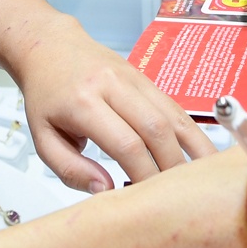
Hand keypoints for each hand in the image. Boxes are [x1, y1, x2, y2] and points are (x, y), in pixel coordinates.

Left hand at [15, 27, 216, 191]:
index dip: (143, 174)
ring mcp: (135, 78)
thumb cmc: (46, 96)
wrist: (52, 47)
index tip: (148, 200)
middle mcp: (113, 85)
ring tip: (201, 181)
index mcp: (83, 102)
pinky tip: (203, 156)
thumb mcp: (43, 138)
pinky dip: (193, 134)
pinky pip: (176, 108)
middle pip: (156, 130)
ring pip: (172, 116)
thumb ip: (71, 169)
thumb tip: (107, 191)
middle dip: (170, 168)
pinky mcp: (148, 79)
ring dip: (191, 151)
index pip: (125, 143)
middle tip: (176, 198)